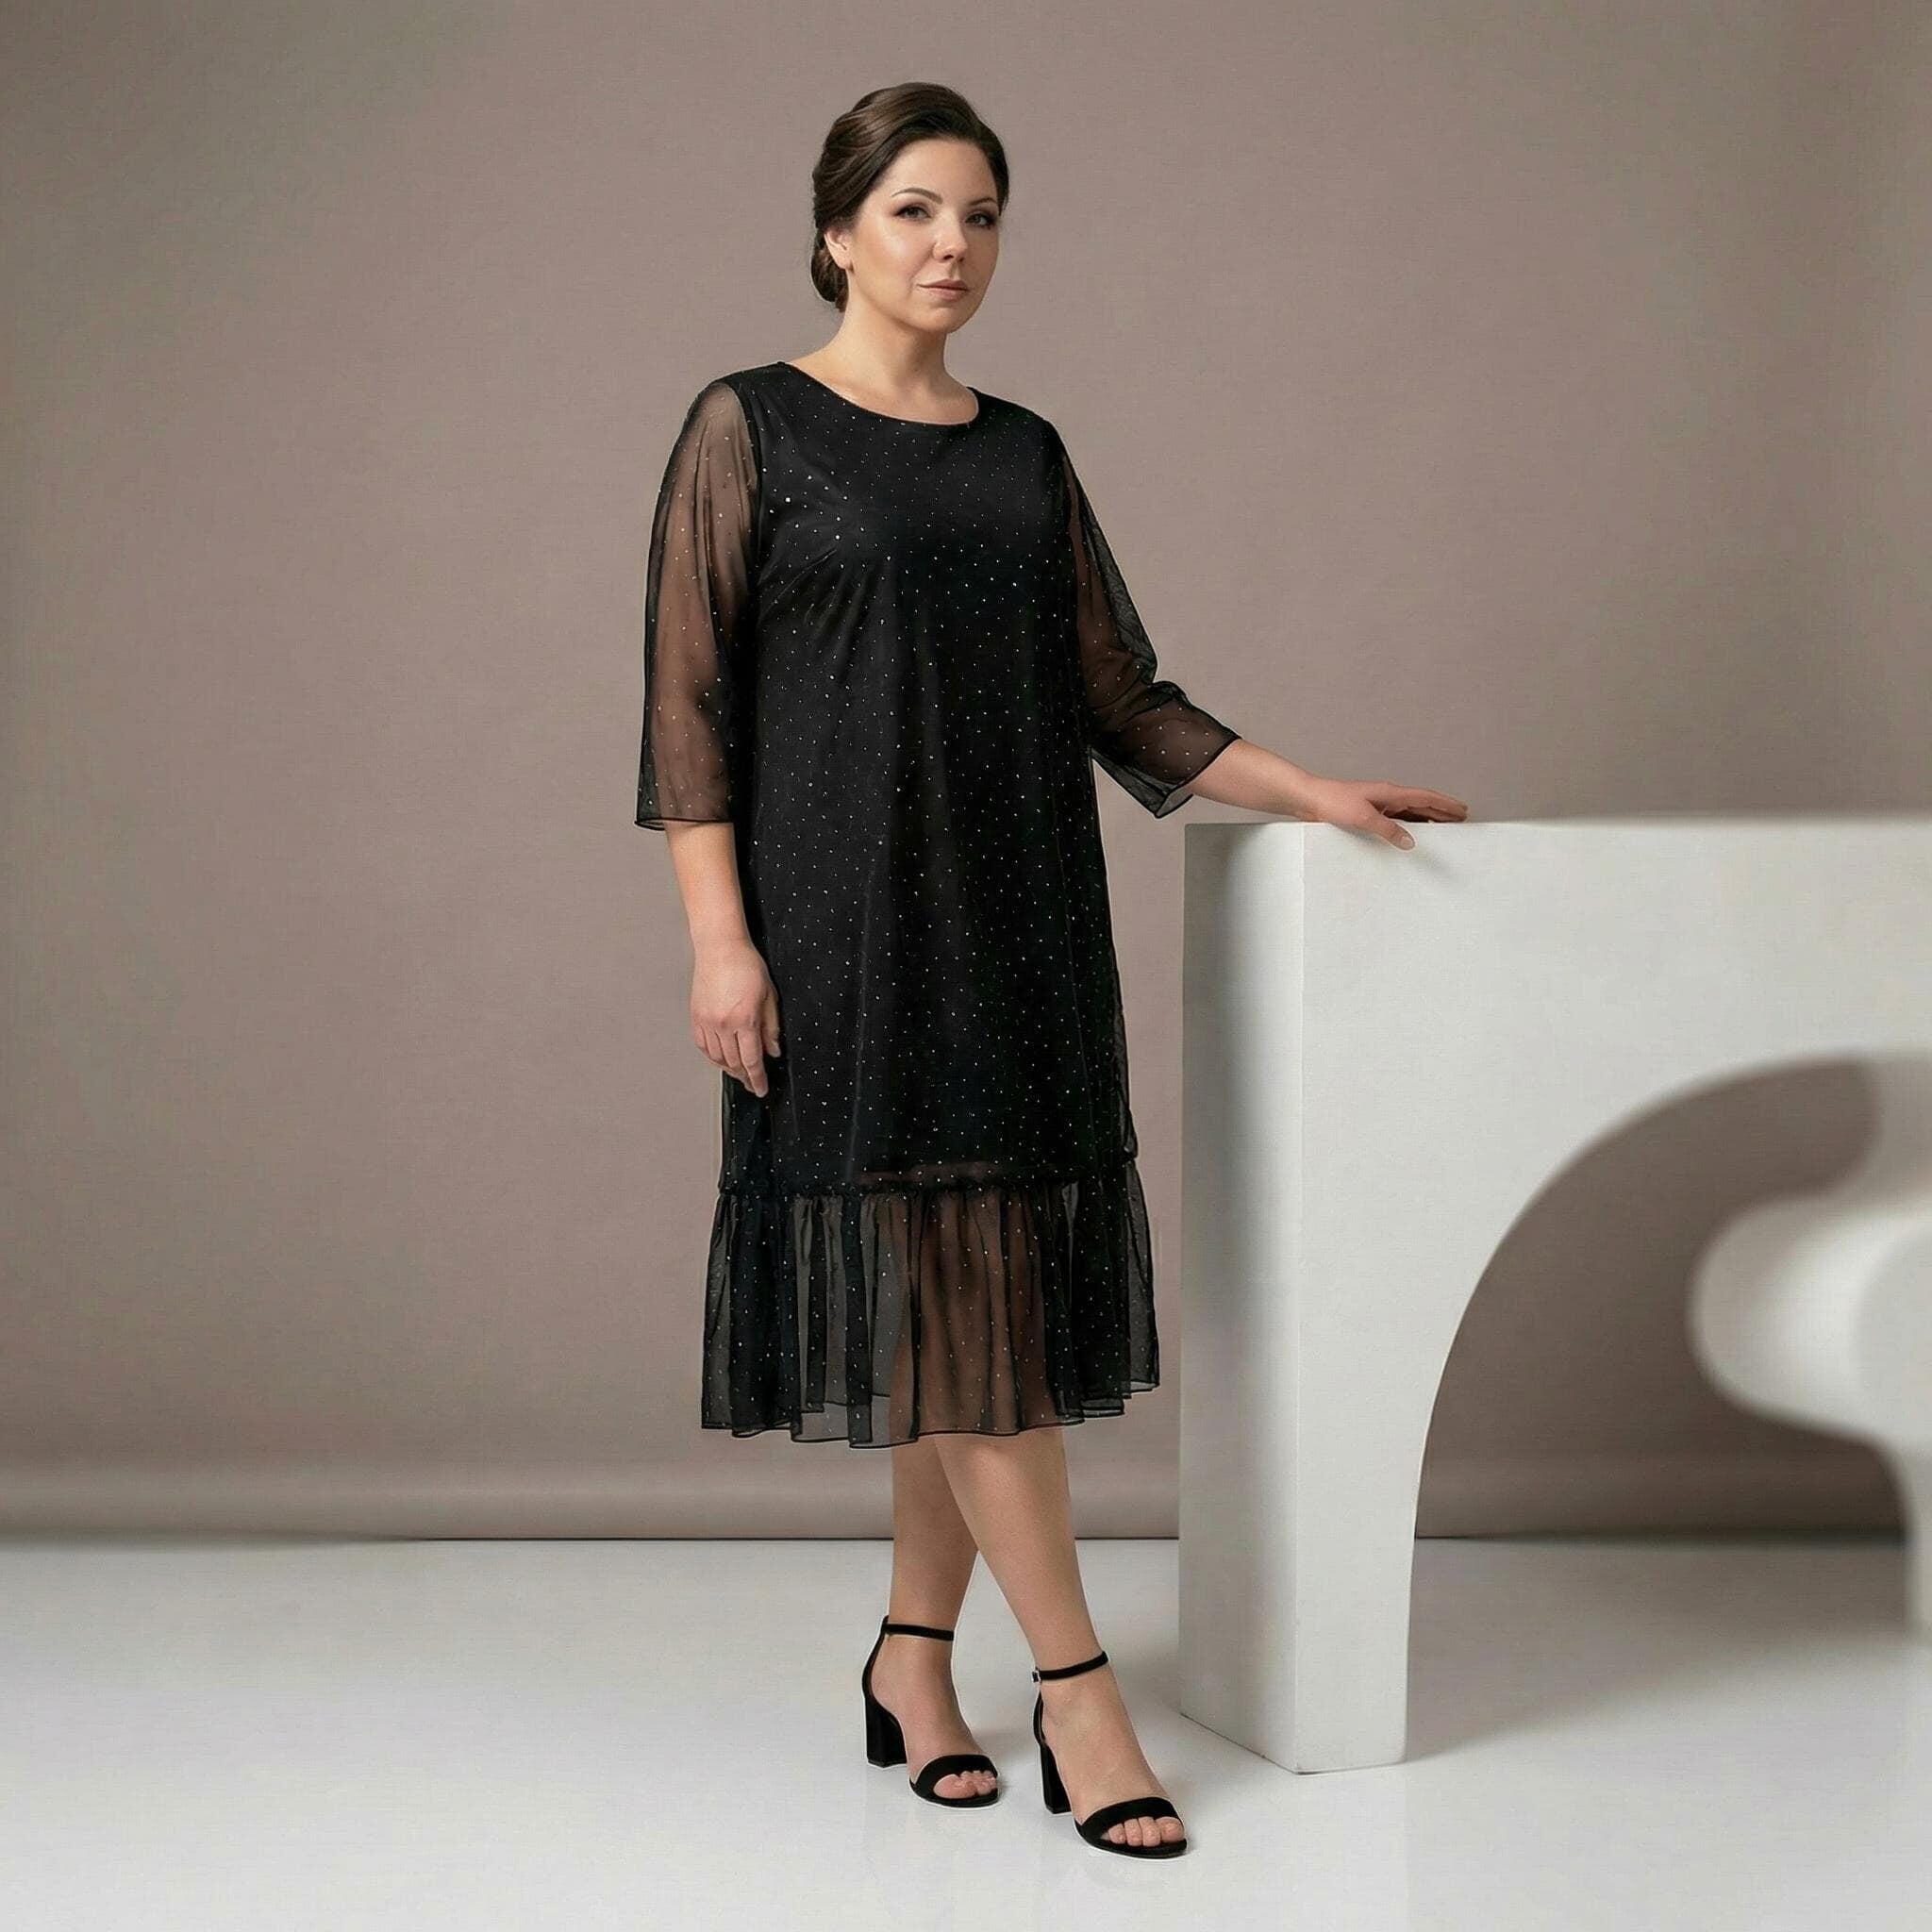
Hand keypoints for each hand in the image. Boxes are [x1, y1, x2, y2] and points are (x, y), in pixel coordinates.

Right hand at [691, 939, 781, 1094]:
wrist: (720, 948)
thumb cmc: (746, 966)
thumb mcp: (769, 996)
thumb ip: (771, 1027)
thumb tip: (773, 1051)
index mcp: (745, 1020)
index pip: (752, 1060)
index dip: (757, 1079)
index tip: (761, 1089)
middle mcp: (723, 1025)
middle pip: (734, 1063)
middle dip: (745, 1077)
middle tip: (752, 1083)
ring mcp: (707, 1022)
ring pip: (717, 1058)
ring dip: (729, 1069)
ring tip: (739, 1073)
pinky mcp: (696, 1017)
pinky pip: (704, 1046)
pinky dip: (713, 1057)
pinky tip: (721, 1058)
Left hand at [1295, 776, 1468, 850]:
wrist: (1309, 799)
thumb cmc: (1333, 802)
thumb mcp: (1363, 818)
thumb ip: (1388, 830)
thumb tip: (1410, 842)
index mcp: (1390, 793)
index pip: (1426, 797)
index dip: (1446, 804)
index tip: (1463, 810)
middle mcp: (1387, 797)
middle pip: (1422, 804)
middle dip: (1442, 811)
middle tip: (1461, 819)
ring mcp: (1378, 805)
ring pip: (1410, 812)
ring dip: (1427, 819)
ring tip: (1444, 828)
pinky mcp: (1367, 813)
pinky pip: (1395, 819)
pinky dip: (1409, 825)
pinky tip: (1411, 834)